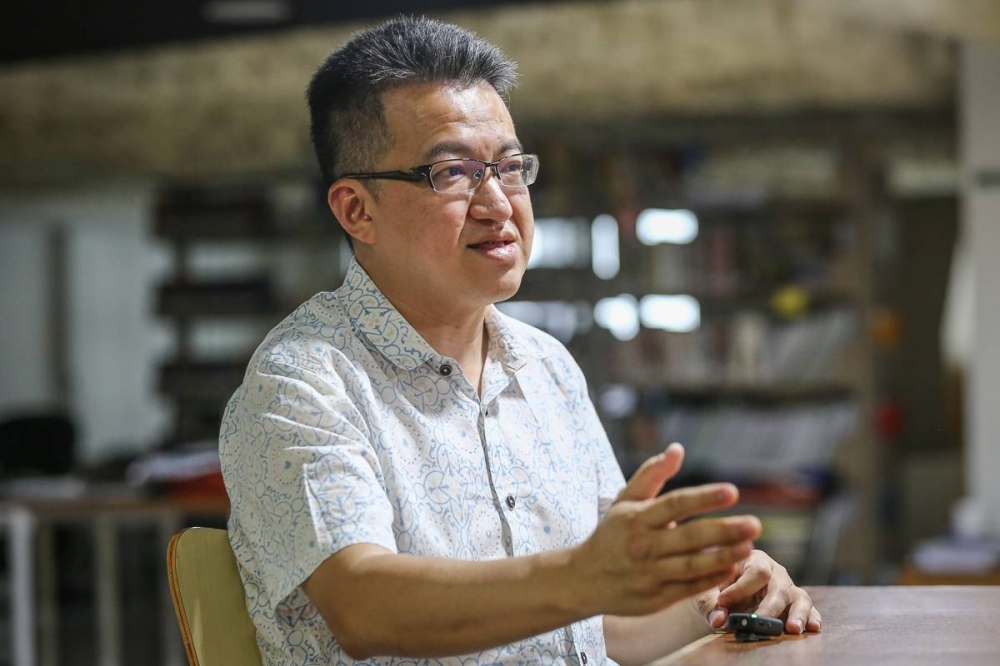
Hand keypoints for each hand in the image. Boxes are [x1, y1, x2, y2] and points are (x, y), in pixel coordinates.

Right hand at [571, 444, 761, 617]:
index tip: (733, 491)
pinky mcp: (655, 598)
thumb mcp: (625, 501)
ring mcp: (650, 573)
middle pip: (689, 537)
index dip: (705, 497)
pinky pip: (688, 588)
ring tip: (750, 547)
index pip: (676, 504)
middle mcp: (644, 545)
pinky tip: (732, 570)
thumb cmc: (611, 534)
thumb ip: (652, 474)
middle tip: (755, 524)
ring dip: (723, 557)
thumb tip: (678, 449)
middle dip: (724, 530)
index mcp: (637, 518)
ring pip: (692, 565)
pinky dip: (711, 580)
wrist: (583, 579)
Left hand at [690, 549, 821, 633]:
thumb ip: (710, 605)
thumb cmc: (714, 583)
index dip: (741, 587)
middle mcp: (774, 571)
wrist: (723, 589)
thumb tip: (718, 620)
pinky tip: (813, 628)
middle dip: (770, 605)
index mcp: (752, 559)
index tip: (723, 601)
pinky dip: (812, 617)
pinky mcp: (795, 602)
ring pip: (799, 596)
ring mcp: (787, 586)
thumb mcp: (706, 591)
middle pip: (779, 585)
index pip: (755, 570)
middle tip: (760, 621)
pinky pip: (809, 608)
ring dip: (798, 613)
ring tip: (792, 628)